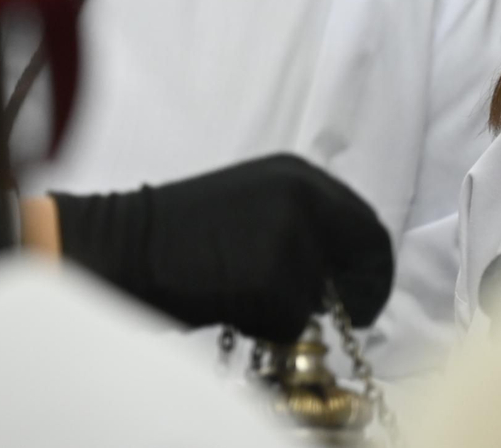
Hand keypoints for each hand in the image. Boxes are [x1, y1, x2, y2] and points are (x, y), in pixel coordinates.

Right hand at [51, 154, 393, 341]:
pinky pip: (289, 322)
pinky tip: (230, 305)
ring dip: (293, 309)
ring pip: (320, 298)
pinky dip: (266, 326)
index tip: (365, 292)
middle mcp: (303, 196)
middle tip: (345, 317)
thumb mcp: (254, 202)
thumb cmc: (182, 230)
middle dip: (360, 293)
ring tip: (246, 294)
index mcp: (298, 174)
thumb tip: (342, 270)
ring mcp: (289, 237)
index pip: (366, 223)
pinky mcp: (272, 278)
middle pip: (364, 256)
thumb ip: (301, 221)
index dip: (372, 265)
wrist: (127, 243)